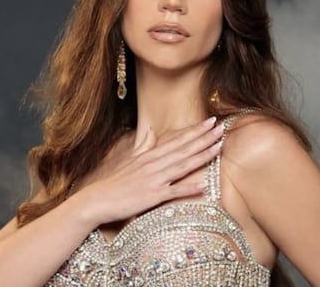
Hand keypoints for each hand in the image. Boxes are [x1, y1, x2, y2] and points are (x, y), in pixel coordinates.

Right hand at [74, 116, 224, 225]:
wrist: (98, 199)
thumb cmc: (115, 181)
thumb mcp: (130, 159)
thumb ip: (143, 144)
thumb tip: (152, 130)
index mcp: (150, 155)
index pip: (178, 140)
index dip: (196, 130)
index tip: (211, 121)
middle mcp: (154, 164)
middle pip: (184, 149)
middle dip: (204, 138)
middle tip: (221, 127)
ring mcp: (154, 179)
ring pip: (183, 165)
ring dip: (202, 156)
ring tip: (219, 146)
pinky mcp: (152, 196)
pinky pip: (174, 192)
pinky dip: (188, 188)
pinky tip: (203, 184)